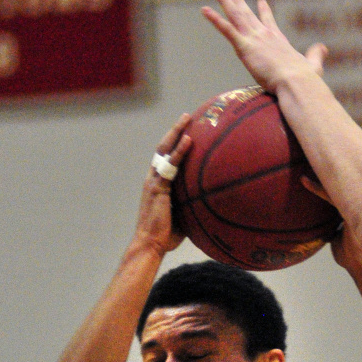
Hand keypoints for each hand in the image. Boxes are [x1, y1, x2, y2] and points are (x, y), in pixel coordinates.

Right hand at [132, 114, 191, 256]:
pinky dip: (179, 151)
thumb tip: (210, 203)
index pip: (165, 158)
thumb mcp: (182, 216)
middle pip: (163, 148)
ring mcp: (154, 181)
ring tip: (186, 118)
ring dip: (176, 133)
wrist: (151, 244)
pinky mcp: (158, 187)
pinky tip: (189, 140)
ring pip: (164, 151)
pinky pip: (170, 165)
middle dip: (174, 131)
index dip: (173, 144)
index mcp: (157, 184)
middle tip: (186, 117)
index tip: (185, 131)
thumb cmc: (166, 236)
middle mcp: (152, 179)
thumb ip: (191, 205)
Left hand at [202, 0, 325, 92]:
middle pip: (247, 14)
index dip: (263, 11)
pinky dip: (215, 19)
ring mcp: (254, 39)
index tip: (259, 0)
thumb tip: (323, 48)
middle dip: (237, 2)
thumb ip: (316, 56)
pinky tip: (205, 10)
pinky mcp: (245, 47)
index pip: (269, 22)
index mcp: (279, 41)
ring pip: (235, 15)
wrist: (296, 83)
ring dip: (224, 1)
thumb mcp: (314, 66)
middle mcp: (265, 36)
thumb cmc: (305, 80)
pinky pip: (227, 29)